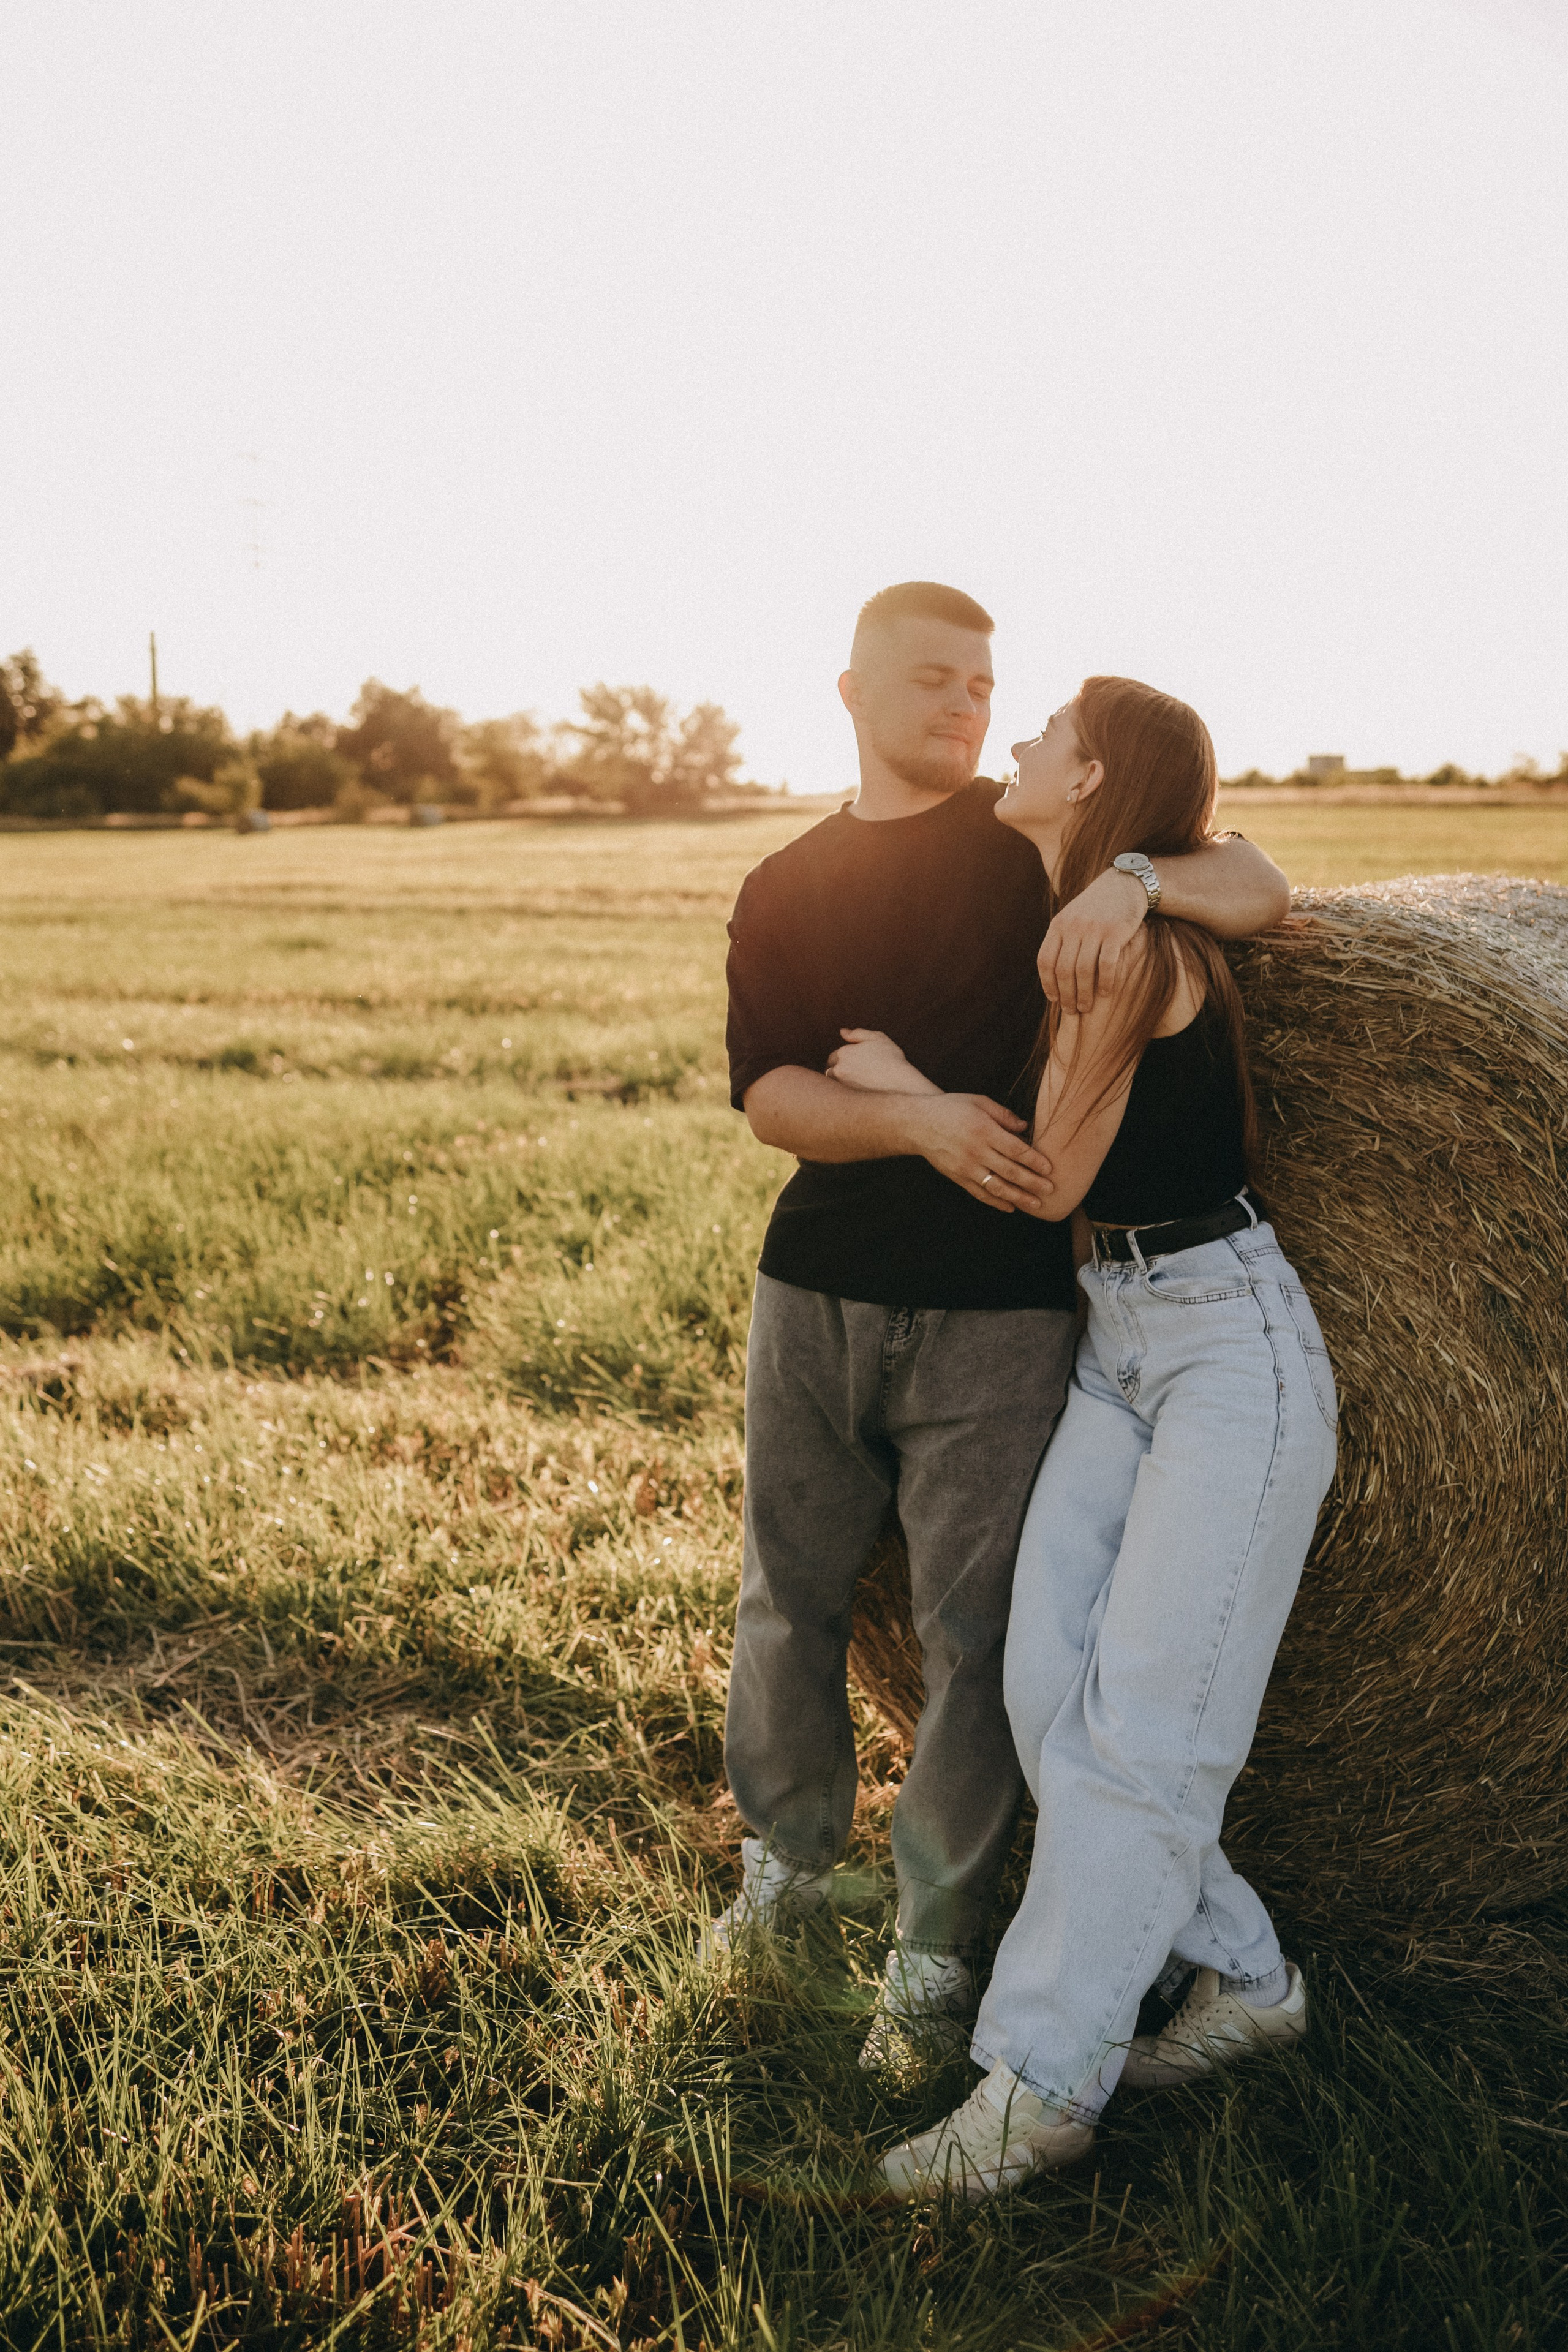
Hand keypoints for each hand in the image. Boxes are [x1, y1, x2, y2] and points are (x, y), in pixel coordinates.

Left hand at [826, 1028, 934, 1094]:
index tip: (853, 1063)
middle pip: (830, 1070)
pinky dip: (843, 1094)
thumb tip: (842, 1032)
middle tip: (853, 1074)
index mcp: (844, 1053)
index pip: (833, 1056)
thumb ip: (858, 1034)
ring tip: (854, 1084)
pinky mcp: (847, 1098)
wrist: (901, 1084)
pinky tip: (855, 1093)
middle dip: (838, 1070)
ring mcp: (842, 1085)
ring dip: (839, 1083)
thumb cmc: (892, 1059)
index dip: (842, 1059)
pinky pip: (839, 1095)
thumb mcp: (878, 1039)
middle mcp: (839, 1069)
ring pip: (833, 1084)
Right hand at [902, 1093, 1053, 1211]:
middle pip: (1010, 1171)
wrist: (917, 1123)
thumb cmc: (951, 1109)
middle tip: (1051, 1190)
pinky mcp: (957, 1177)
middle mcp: (976, 1151)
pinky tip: (1010, 1207)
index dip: (1034, 1161)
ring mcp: (966, 1167)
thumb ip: (1004, 1115)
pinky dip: (996, 1202)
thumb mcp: (979, 1102)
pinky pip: (980, 1193)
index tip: (1049, 1169)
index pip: (1016, 1150)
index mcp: (984, 1130)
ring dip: (1018, 1197)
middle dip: (1032, 1182)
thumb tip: (1025, 1129)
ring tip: (1036, 1204)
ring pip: (997, 1187)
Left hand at [1039, 868, 1148, 1014]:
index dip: (1048, 984)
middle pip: (1064, 970)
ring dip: (1084, 994)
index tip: (1054, 1000)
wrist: (1125, 884)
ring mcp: (1094, 929)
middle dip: (1066, 995)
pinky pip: (1107, 964)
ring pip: (1083, 971)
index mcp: (1058, 925)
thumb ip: (1062, 940)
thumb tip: (1053, 975)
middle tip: (1072, 1011)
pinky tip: (1106, 993)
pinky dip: (1105, 982)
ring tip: (1086, 1007)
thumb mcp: (1072, 917)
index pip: (1045, 960)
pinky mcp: (1116, 932)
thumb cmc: (1096, 907)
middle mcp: (1073, 927)